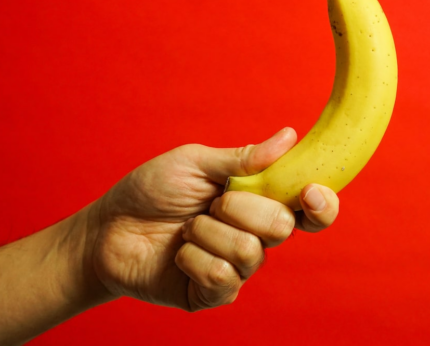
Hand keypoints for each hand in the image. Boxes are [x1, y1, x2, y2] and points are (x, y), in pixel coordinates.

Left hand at [90, 127, 338, 310]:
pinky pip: (221, 277)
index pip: (309, 210)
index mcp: (259, 201)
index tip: (309, 191)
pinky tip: (179, 253)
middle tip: (212, 202)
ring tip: (186, 228)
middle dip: (242, 207)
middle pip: (282, 227)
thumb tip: (289, 136)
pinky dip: (192, 257)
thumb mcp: (195, 162)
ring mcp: (237, 268)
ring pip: (249, 251)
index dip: (321, 204)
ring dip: (207, 231)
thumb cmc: (152, 190)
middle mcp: (255, 236)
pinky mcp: (214, 294)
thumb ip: (243, 157)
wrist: (108, 228)